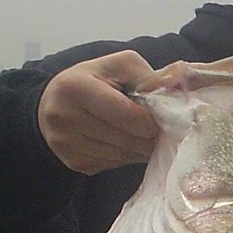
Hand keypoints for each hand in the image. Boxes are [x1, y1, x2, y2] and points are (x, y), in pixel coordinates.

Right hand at [36, 51, 158, 174]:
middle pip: (130, 140)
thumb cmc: (93, 80)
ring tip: (137, 133)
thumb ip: (148, 78)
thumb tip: (179, 97)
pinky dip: (125, 156)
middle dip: (149, 136)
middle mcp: (65, 117)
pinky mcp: (74, 162)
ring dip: (139, 148)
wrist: (52, 102)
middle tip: (154, 127)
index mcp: (76, 88)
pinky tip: (122, 142)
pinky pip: (114, 165)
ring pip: (124, 156)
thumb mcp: (118, 66)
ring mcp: (66, 143)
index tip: (157, 116)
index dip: (152, 120)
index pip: (131, 117)